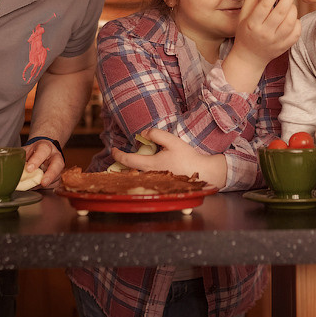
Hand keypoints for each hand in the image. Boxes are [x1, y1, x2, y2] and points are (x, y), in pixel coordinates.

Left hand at [22, 139, 64, 186]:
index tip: (29, 169)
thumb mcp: (25, 151)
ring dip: (46, 184)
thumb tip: (8, 168)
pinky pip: (53, 185)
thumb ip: (18, 158)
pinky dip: (44, 188)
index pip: (43, 150)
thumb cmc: (32, 153)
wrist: (40, 153)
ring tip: (36, 187)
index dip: (37, 160)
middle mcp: (55, 157)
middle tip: (43, 182)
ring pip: (56, 177)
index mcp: (45, 147)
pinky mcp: (57, 178)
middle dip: (51, 174)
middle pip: (57, 164)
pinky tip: (36, 188)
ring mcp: (57, 168)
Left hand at [110, 127, 227, 188]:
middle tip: (121, 153)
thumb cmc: (188, 158)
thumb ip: (156, 135)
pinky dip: (141, 171)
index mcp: (151, 165)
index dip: (117, 155)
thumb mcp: (172, 141)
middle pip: (130, 169)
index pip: (128, 160)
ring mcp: (155, 181)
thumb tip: (143, 134)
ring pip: (138, 174)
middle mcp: (150, 175)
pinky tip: (148, 165)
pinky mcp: (161, 183)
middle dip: (124, 161)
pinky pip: (145, 177)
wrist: (202, 173)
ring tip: (133, 158)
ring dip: (132, 166)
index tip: (113, 149)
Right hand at [230, 0, 301, 62]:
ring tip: (291, 2)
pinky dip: (296, 22)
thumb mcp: (243, 15)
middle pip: (280, 12)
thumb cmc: (246, 33)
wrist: (250, 57)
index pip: (265, 5)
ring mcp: (276, 41)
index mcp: (253, 24)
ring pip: (290, 22)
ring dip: (293, 9)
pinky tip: (292, 17)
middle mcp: (265, 33)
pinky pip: (296, 32)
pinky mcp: (285, 46)